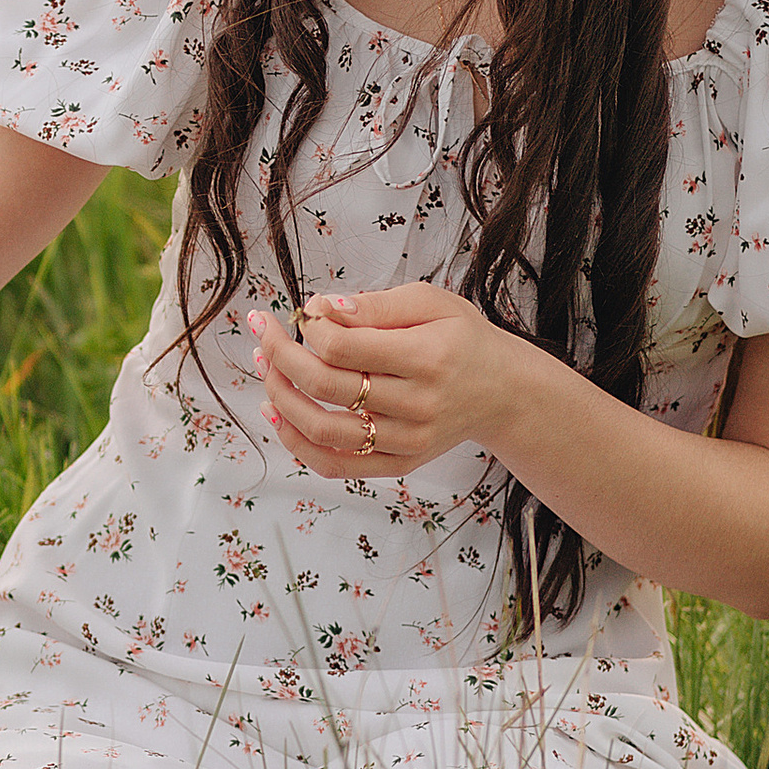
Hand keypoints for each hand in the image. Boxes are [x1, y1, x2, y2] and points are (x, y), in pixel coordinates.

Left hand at [247, 284, 527, 481]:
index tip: (302, 312)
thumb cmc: (462, 339)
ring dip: (281, 399)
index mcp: (426, 358)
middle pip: (327, 386)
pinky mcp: (401, 463)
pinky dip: (298, 444)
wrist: (503, 391)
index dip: (309, 328)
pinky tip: (278, 414)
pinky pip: (338, 466)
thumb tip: (324, 308)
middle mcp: (417, 405)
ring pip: (325, 431)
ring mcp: (408, 441)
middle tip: (264, 333)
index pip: (342, 348)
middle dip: (281, 356)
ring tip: (266, 371)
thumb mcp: (430, 302)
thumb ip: (375, 304)